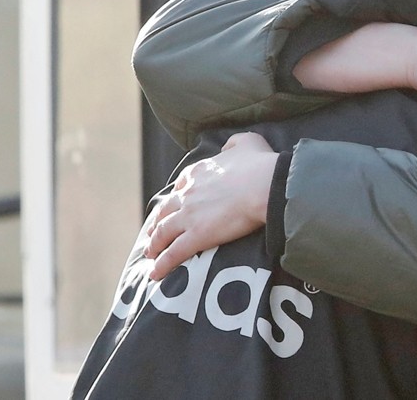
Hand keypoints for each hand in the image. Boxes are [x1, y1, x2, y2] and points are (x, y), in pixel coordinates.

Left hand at [144, 132, 277, 279]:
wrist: (265, 185)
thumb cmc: (260, 164)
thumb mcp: (247, 142)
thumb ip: (233, 143)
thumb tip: (227, 148)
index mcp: (198, 171)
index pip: (180, 186)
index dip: (175, 198)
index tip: (172, 206)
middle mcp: (188, 192)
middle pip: (166, 210)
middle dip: (157, 223)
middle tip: (153, 233)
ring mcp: (189, 215)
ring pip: (164, 232)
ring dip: (155, 244)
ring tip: (151, 254)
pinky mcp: (196, 235)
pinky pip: (174, 253)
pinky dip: (163, 264)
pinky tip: (156, 273)